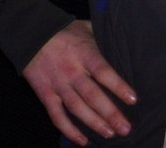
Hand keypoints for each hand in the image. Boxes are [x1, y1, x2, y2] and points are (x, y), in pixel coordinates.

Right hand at [22, 20, 137, 144]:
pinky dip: (69, 130)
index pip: (104, 72)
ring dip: (94, 124)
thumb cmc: (65, 32)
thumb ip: (103, 37)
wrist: (32, 35)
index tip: (133, 100)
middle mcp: (72, 72)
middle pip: (93, 96)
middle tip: (125, 129)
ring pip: (77, 109)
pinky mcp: (45, 95)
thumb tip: (124, 39)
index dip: (118, 87)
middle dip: (110, 114)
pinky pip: (57, 116)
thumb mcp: (87, 28)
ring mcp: (58, 85)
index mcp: (85, 54)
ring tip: (110, 134)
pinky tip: (82, 140)